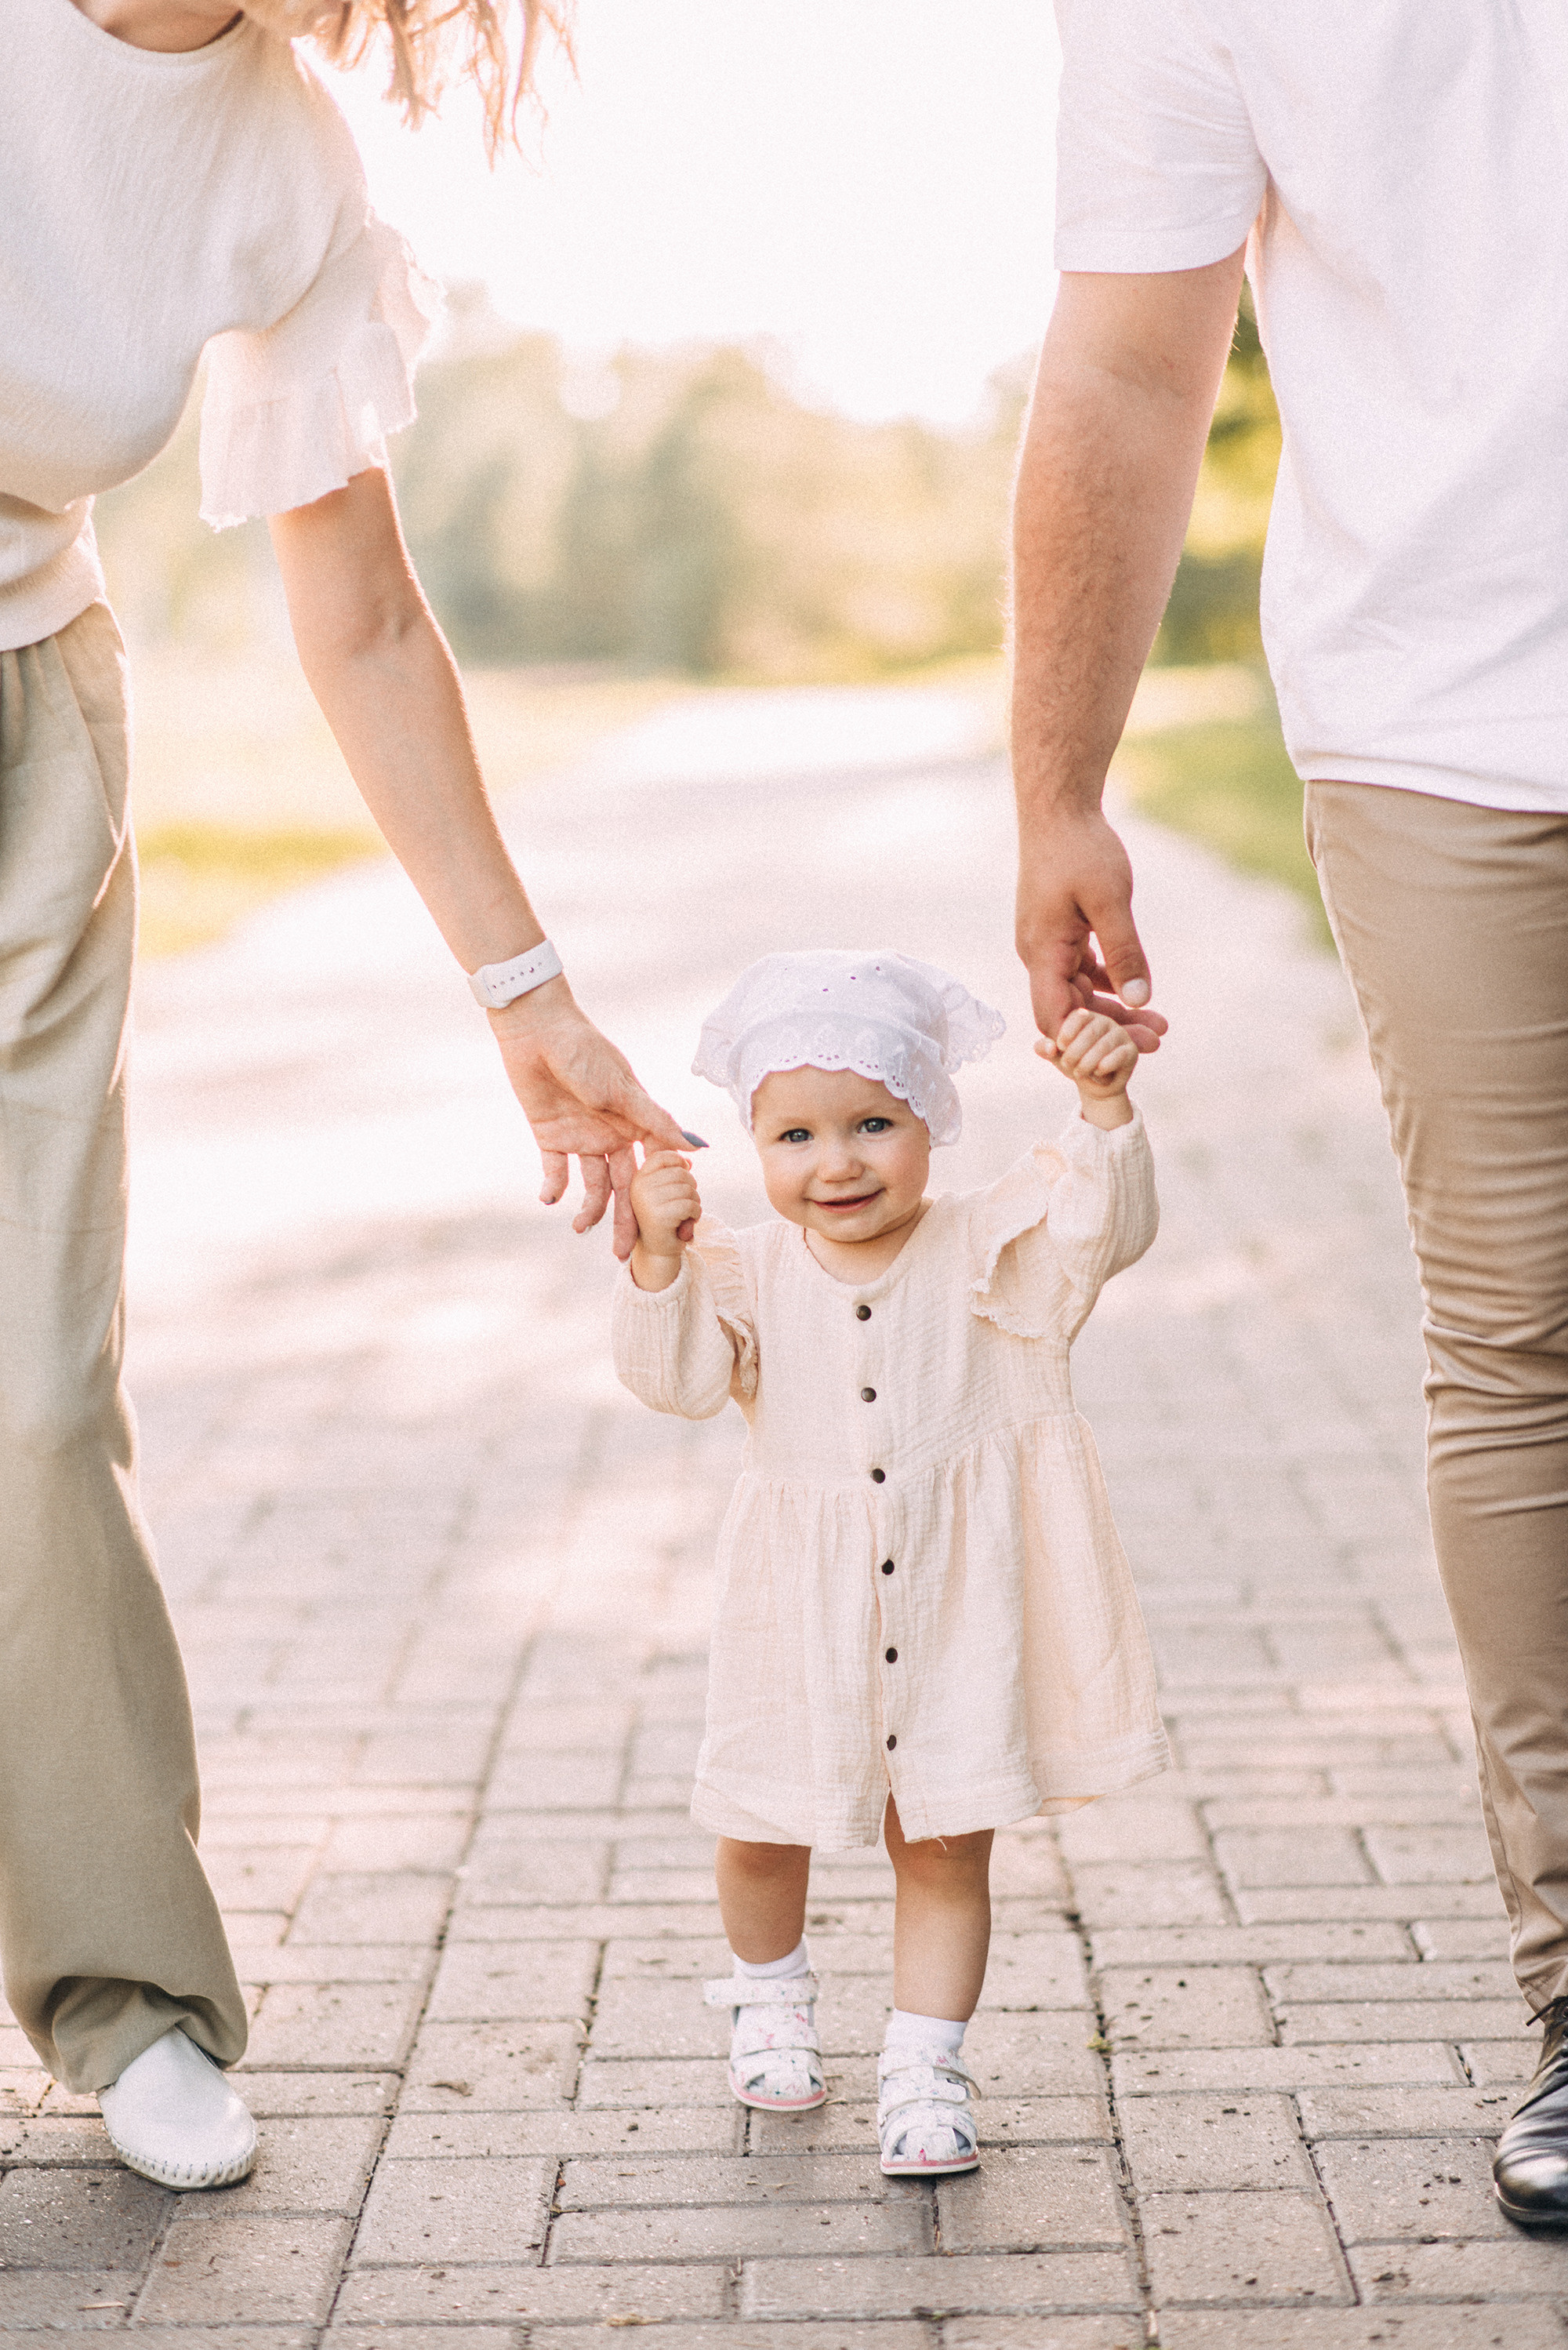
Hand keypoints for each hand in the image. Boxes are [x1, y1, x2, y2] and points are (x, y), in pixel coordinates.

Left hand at [489, 978, 689, 1259]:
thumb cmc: (586, 1051)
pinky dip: (553, 1186)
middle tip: (625, 1254)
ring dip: (589, 1208)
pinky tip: (549, 1199)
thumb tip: (698, 1149)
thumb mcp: (623, 1089)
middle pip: (623, 1186)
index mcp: (636, 1124)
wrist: (537, 1028)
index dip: (662, 1198)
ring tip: (581, 1229)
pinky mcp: (550, 1136)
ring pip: (591, 1184)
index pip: (654, 1169)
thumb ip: (656, 1121)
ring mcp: (582, 1137)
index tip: (670, 1229)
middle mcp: (613, 1135)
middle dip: (626, 1219)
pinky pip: (554, 1170)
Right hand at [629, 1148, 702, 1290]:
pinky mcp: (658, 1215)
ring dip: (695, 1202)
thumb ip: (674, 1173)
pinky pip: (689, 1205)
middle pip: (680, 1172)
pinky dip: (696, 1213)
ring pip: (687, 1188)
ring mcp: (647, 1200)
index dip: (679, 1162)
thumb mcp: (667, 1192)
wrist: (658, 1251)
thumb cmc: (665, 1219)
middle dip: (691, 1186)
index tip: (686, 1172)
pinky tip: (689, 1221)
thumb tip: (688, 1160)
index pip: (663, 1156)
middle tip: (687, 1202)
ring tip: (687, 1214)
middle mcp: (638, 1187)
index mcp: (638, 1178)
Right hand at [1016, 805, 1167, 1052]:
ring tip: (1156, 1021)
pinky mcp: (1059, 934)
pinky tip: (1138, 992)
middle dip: (1112, 1030)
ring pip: (1078, 993)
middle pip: (1071, 1012)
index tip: (1131, 1050)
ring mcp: (1047, 945)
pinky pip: (1081, 971)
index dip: (1088, 1043)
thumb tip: (1140, 1001)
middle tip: (1159, 1039)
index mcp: (1042, 952)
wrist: (1058, 811)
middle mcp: (1038, 955)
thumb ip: (1124, 953)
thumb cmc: (1081, 849)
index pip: (1055, 1019)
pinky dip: (1108, 985)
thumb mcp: (1110, 901)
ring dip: (1114, 1010)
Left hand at [1037, 1008, 1137, 1128]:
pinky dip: (1103, 1068)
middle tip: (1068, 1065)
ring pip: (1103, 1047)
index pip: (1078, 1016)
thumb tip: (1049, 1047)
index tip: (1060, 1048)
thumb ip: (1045, 1048)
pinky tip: (1098, 1073)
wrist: (1093, 1086)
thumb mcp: (1056, 1056)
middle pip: (1089, 1033)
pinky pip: (1118, 1057)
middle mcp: (1105, 1021)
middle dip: (1074, 1054)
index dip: (1066, 1033)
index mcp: (1087, 1017)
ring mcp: (1120, 1035)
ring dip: (1087, 1064)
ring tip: (1080, 1073)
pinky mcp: (1131, 1051)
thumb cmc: (1074, 1064)